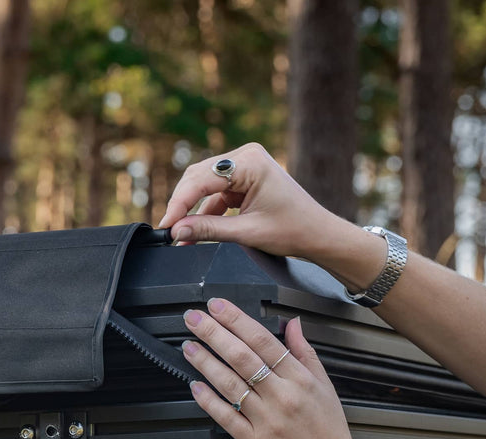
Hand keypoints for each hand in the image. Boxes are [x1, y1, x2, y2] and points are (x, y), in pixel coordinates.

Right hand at [158, 143, 338, 258]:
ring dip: (192, 210)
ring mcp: (245, 165)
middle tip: (169, 231)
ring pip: (204, 186)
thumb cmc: (293, 230)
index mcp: (250, 162)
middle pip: (199, 178)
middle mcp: (246, 156)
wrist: (318, 234)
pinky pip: (216, 193)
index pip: (201, 179)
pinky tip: (195, 231)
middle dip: (183, 205)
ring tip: (180, 235)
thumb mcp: (246, 233)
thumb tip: (177, 231)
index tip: (166, 225)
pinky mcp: (244, 179)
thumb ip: (208, 230)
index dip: (180, 203)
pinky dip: (206, 212)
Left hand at [182, 297, 369, 438]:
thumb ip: (306, 353)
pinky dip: (209, 401)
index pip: (263, 340)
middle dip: (213, 333)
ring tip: (188, 346)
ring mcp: (267, 421)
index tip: (217, 306)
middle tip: (192, 318)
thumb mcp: (326, 388)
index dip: (236, 320)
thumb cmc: (330, 436)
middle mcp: (283, 397)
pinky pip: (227, 418)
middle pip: (242, 357)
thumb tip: (293, 323)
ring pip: (230, 384)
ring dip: (205, 362)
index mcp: (301, 380)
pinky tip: (194, 386)